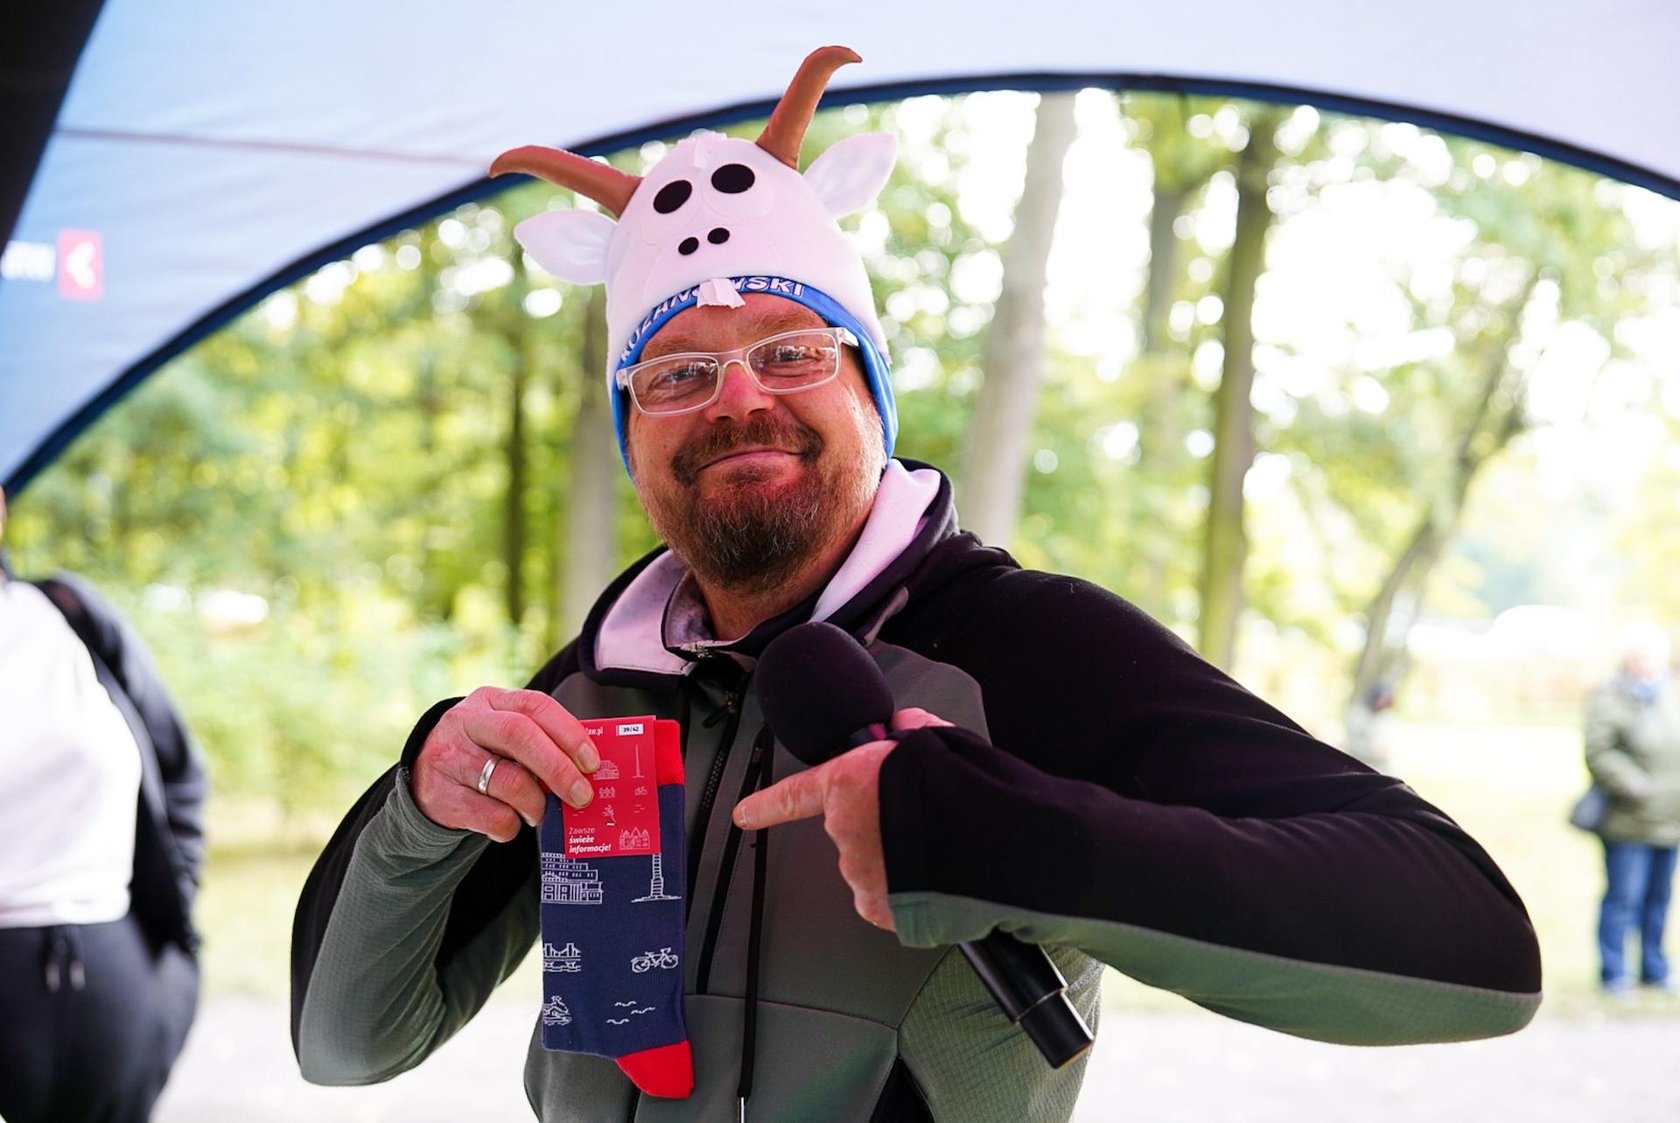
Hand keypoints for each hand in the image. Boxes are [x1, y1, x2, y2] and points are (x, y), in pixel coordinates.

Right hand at [412, 687, 599, 842]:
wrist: (424, 780)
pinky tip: (511, 821)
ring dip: (535, 804)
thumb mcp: (502, 735)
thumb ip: (539, 741)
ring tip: (539, 812)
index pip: (535, 705)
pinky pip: (491, 816)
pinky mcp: (440, 795)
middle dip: (558, 768)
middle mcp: (466, 722)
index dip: (569, 733)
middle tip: (581, 796)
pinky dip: (511, 825)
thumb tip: (588, 770)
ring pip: (508, 781)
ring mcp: (450, 757)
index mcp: (490, 701)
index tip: (592, 762)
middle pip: (520, 735)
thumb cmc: (482, 755)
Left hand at [732, 707, 949, 930]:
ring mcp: (860, 875)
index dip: (765, 805)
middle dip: (881, 826)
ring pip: (874, 866)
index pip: (793, 795)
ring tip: (936, 848)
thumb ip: (907, 731)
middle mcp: (845, 832)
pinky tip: (936, 877)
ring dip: (897, 859)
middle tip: (921, 819)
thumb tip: (903, 727)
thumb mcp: (933, 739)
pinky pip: (891, 900)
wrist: (991, 842)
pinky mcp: (883, 911)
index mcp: (849, 785)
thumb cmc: (962, 789)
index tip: (744, 814)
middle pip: (854, 830)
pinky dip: (910, 892)